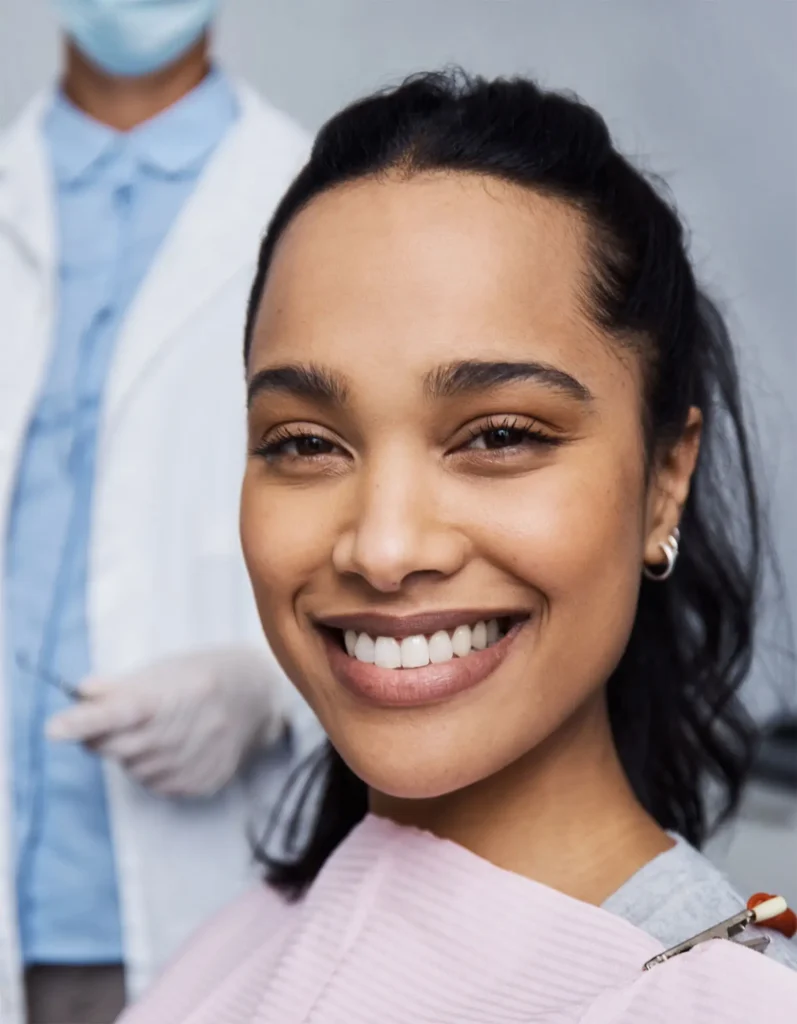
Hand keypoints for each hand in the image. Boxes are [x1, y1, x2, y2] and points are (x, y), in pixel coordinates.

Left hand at [46, 647, 287, 797]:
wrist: (262, 696)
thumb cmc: (206, 675)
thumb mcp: (166, 668)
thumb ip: (121, 684)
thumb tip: (80, 694)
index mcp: (177, 694)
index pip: (122, 710)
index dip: (86, 721)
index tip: (54, 728)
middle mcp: (189, 730)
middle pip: (118, 747)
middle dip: (101, 736)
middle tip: (113, 720)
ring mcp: (198, 761)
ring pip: (134, 769)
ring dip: (129, 753)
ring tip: (156, 730)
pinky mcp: (204, 782)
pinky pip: (157, 784)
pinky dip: (152, 768)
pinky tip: (172, 748)